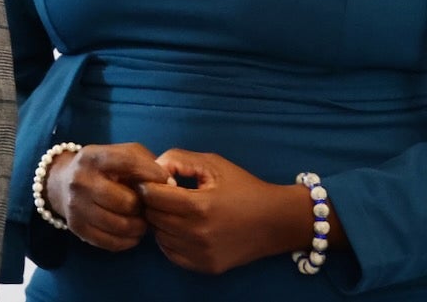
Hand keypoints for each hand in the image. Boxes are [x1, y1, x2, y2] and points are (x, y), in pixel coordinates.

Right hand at [46, 142, 167, 251]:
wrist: (62, 183)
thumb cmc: (104, 168)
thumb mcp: (120, 154)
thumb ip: (146, 162)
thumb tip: (169, 185)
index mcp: (93, 157)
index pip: (129, 162)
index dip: (153, 174)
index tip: (167, 184)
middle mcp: (80, 180)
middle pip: (127, 202)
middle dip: (144, 206)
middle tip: (147, 206)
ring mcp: (76, 205)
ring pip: (122, 225)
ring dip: (139, 226)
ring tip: (140, 219)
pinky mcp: (76, 227)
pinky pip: (113, 243)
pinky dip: (128, 240)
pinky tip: (129, 231)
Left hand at [142, 149, 313, 274]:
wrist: (277, 221)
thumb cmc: (243, 187)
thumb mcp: (212, 164)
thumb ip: (177, 159)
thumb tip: (151, 169)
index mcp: (199, 206)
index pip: (152, 196)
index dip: (149, 185)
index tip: (157, 180)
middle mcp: (198, 234)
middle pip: (152, 216)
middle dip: (153, 202)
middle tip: (165, 194)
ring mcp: (202, 254)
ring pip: (159, 236)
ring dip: (160, 221)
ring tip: (175, 210)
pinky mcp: (207, 267)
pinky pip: (171, 253)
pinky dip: (170, 239)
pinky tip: (183, 227)